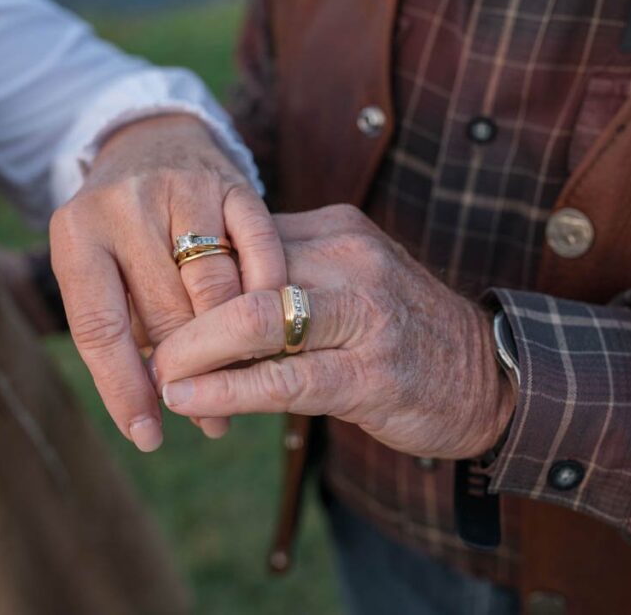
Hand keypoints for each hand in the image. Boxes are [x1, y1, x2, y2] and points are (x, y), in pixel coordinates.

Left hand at [50, 114, 284, 450]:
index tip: (148, 436)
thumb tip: (153, 414)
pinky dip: (267, 293)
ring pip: (214, 287)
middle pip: (162, 312)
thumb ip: (122, 331)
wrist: (154, 143)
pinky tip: (271, 327)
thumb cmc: (124, 231)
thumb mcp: (102, 269)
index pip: (98, 326)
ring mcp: (182, 187)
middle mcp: (123, 203)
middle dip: (188, 374)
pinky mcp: (234, 181)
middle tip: (207, 422)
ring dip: (232, 345)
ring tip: (240, 386)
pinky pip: (260, 250)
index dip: (123, 389)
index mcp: (76, 231)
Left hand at [150, 205, 515, 459]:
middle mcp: (348, 260)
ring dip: (192, 349)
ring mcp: (363, 315)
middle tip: (141, 343)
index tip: (147, 304)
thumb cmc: (404, 330)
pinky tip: (190, 400)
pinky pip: (284, 378)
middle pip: (238, 271)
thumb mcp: (349, 279)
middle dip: (177, 311)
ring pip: (255, 317)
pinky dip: (227, 390)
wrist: (489, 372)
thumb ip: (289, 275)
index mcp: (335, 230)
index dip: (185, 275)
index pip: (239, 239)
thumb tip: (206, 294)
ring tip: (155, 374)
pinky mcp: (370, 373)